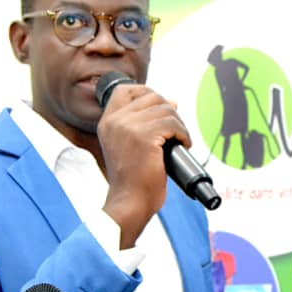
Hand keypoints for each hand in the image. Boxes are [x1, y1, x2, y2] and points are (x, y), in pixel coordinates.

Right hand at [97, 83, 191, 247]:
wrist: (130, 201)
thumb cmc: (133, 179)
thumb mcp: (128, 146)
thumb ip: (142, 123)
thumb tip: (172, 102)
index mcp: (107, 122)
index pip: (125, 90)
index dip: (147, 93)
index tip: (161, 108)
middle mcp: (115, 121)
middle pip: (152, 97)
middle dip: (169, 111)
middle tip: (175, 131)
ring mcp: (129, 128)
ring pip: (166, 110)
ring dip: (179, 125)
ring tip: (180, 141)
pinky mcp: (145, 137)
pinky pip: (173, 124)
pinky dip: (183, 134)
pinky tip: (183, 145)